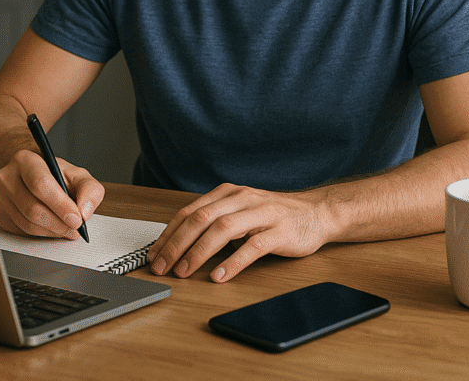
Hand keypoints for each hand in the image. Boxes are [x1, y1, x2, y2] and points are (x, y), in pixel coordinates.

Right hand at [0, 149, 103, 239]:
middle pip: (33, 208)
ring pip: (27, 224)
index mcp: (25, 160)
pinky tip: (53, 227)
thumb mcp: (77, 174)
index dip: (60, 205)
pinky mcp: (0, 216)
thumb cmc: (55, 174)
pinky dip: (42, 234)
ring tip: (67, 228)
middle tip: (75, 227)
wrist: (32, 176)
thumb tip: (85, 211)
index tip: (77, 219)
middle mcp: (7, 177)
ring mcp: (0, 198)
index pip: (41, 184)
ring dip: (52, 231)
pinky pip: (22, 232)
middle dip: (59, 222)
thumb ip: (89, 189)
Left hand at [147, 183, 333, 282]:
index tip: (154, 254)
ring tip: (184, 271)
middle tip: (161, 266)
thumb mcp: (240, 210)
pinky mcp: (278, 231)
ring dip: (198, 251)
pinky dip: (233, 261)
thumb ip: (215, 220)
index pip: (190, 211)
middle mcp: (242, 199)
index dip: (169, 233)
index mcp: (228, 193)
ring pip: (222, 229)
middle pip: (201, 218)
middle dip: (177, 243)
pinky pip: (252, 246)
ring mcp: (261, 214)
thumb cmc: (273, 215)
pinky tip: (219, 275)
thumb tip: (178, 243)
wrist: (315, 212)